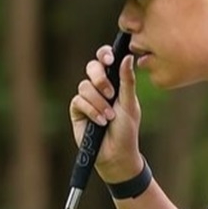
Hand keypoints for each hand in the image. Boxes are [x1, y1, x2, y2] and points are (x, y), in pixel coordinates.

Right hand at [68, 43, 142, 180]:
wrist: (116, 153)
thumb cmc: (126, 130)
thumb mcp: (129, 104)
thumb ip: (127, 81)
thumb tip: (127, 56)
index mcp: (114, 81)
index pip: (106, 60)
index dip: (105, 55)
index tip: (110, 61)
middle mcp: (99, 87)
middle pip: (92, 67)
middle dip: (100, 78)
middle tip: (110, 93)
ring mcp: (87, 99)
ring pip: (84, 86)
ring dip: (98, 102)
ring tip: (109, 117)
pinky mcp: (77, 111)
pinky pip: (78, 101)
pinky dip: (91, 111)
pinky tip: (100, 122)